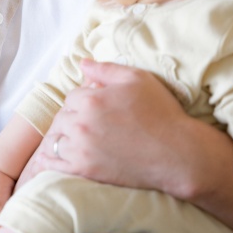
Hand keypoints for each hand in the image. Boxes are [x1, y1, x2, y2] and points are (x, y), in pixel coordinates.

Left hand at [27, 59, 189, 191]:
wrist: (178, 154)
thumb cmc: (161, 113)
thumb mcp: (137, 79)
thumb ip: (105, 69)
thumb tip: (82, 62)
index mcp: (90, 99)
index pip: (72, 97)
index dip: (84, 101)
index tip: (97, 109)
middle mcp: (81, 123)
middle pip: (62, 117)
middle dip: (73, 118)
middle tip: (90, 125)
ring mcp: (81, 148)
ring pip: (56, 139)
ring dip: (64, 138)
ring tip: (77, 141)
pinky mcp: (84, 170)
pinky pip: (55, 163)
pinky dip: (54, 160)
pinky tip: (62, 158)